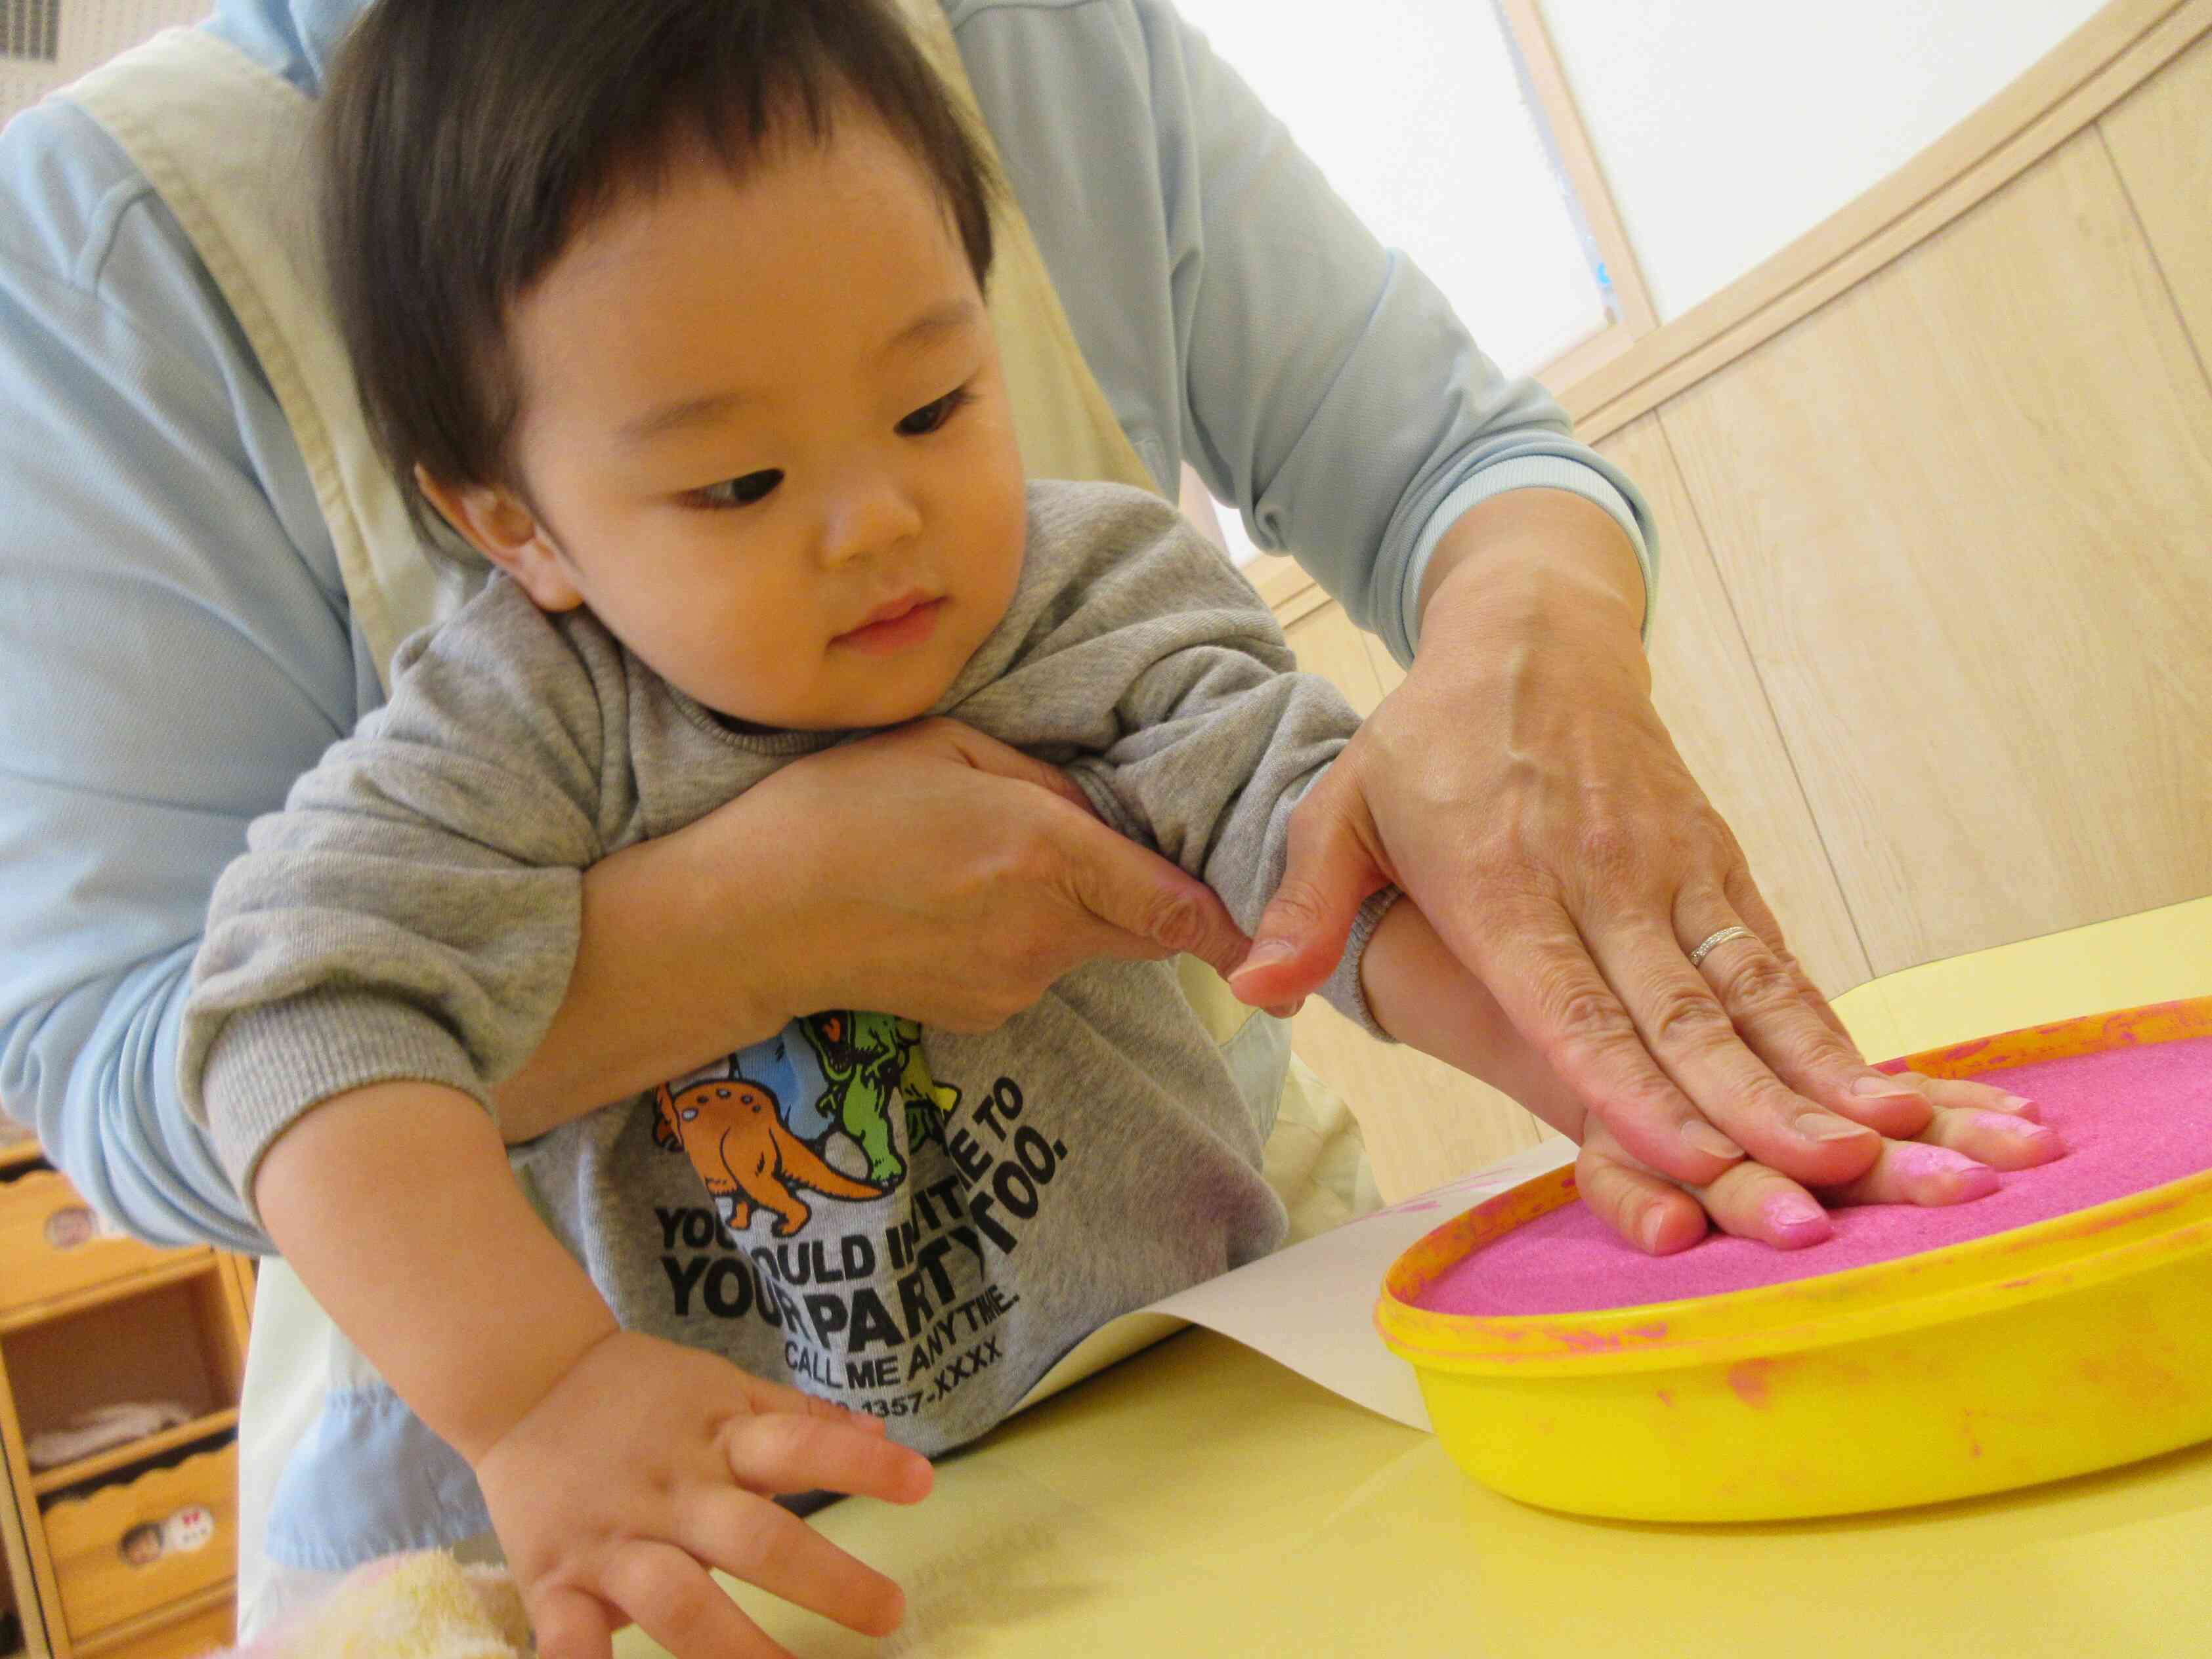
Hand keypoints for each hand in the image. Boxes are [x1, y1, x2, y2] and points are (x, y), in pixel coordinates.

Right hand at [474, 1329, 931, 1658]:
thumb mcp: (724, 1389)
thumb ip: (799, 1418)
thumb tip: (884, 1435)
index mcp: (718, 1438)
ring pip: (679, 1602)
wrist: (524, 1378)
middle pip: (755, 1538)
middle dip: (825, 1581)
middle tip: (889, 1614)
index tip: (925, 1483)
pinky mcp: (556, 1579)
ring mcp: (614, 1539)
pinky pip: (570, 1637)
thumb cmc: (641, 1393)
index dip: (862, 1465)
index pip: (799, 1445)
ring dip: (736, 1651)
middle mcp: (674, 1491)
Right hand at [496, 716, 1250, 1138]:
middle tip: (1130, 855)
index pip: (1174, 904)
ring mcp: (1014, 984)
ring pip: (1087, 946)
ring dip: (1077, 913)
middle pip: (1144, 930)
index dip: (1231, 915)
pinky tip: (959, 906)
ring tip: (998, 865)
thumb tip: (1104, 811)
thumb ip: (1044, 783)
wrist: (747, 921)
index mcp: (1044, 854)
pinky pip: (1035, 970)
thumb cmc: (836, 813)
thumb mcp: (948, 752)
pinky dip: (1026, 939)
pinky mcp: (982, 1013)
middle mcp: (1044, 932)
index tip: (1272, 918)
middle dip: (1152, 897)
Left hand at [1229, 490, 2026, 1241]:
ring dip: (1809, 1076)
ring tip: (1874, 1154)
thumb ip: (1306, 904)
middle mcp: (1598, 880)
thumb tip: (1252, 992)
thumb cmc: (1431, 738)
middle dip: (1746, 1112)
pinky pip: (1773, 953)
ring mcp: (1669, 868)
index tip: (1689, 1163)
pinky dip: (1822, 1024)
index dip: (1630, 1085)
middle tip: (1809, 1195)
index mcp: (1502, 882)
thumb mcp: (1344, 807)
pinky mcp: (1715, 858)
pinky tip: (1872, 1093)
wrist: (1535, 634)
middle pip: (1677, 1014)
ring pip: (1746, 987)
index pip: (1571, 1003)